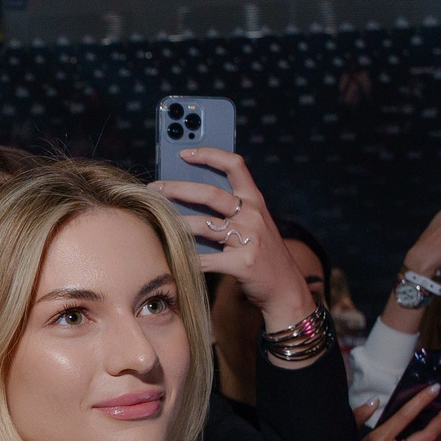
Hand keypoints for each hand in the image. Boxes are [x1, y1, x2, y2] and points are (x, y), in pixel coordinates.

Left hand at [149, 147, 313, 332]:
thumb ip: (228, 211)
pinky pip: (204, 259)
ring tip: (155, 220)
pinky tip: (169, 256)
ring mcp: (250, 238)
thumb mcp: (251, 225)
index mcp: (256, 201)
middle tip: (155, 188)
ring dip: (175, 223)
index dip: (210, 155)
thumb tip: (184, 195)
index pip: (235, 166)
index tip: (184, 153)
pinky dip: (185, 258)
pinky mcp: (243, 263)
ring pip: (203, 226)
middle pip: (211, 194)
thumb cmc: (260, 254)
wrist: (285, 288)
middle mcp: (254, 215)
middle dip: (178, 188)